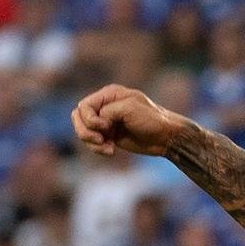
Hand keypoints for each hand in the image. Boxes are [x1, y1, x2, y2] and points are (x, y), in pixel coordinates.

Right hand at [71, 84, 187, 156]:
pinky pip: (92, 142)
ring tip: (108, 148)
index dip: (89, 119)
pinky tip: (112, 150)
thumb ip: (108, 111)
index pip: (84, 106)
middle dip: (85, 132)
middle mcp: (105, 106)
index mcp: (109, 95)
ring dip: (91, 143)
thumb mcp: (130, 109)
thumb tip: (96, 123)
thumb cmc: (152, 119)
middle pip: (78, 118)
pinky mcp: (109, 136)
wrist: (166, 137)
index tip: (106, 127)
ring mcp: (106, 122)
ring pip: (83, 131)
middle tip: (100, 140)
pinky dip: (97, 148)